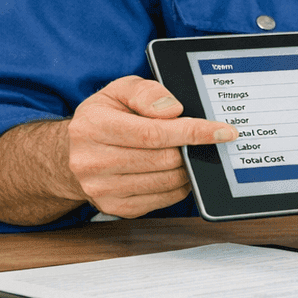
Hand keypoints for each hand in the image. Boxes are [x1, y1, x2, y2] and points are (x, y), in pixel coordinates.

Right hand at [68, 76, 236, 217]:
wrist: (74, 152)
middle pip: (163, 159)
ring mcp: (101, 189)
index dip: (193, 132)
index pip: (154, 133)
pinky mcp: (114, 207)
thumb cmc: (105, 116)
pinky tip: (176, 170)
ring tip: (186, 153)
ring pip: (166, 180)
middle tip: (203, 139)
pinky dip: (178, 185)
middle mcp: (92, 161)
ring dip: (186, 166)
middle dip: (190, 148)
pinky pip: (162, 199)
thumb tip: (173, 110)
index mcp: (92, 127)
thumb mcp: (120, 90)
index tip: (223, 131)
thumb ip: (146, 92)